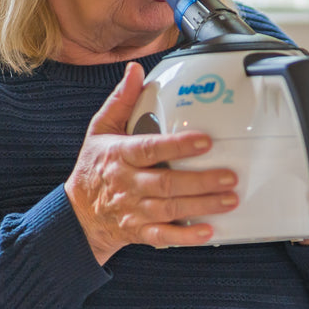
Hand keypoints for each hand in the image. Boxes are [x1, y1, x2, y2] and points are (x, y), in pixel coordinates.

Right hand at [65, 62, 238, 263]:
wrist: (78, 213)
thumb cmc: (95, 167)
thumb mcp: (100, 130)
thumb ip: (120, 101)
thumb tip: (134, 71)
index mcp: (120, 156)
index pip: (150, 149)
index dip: (177, 146)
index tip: (204, 142)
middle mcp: (128, 184)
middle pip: (166, 183)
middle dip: (200, 181)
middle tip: (229, 176)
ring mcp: (133, 210)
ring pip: (170, 210)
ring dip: (202, 206)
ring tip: (229, 199)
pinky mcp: (139, 231)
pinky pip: (163, 236)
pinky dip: (185, 237)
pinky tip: (207, 232)